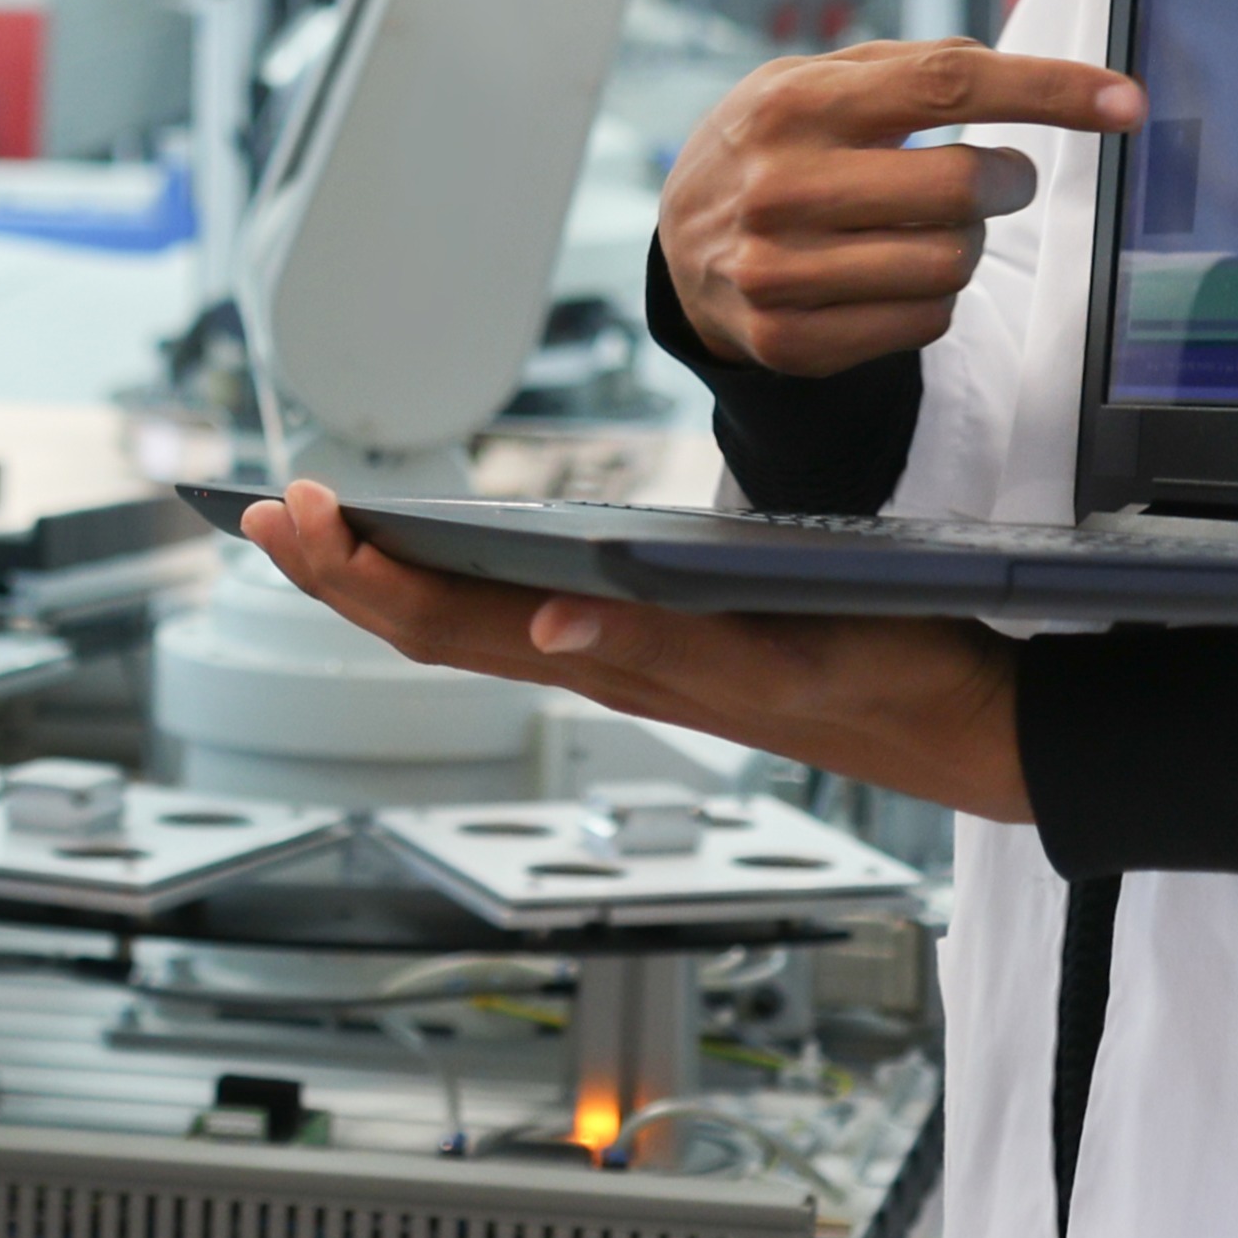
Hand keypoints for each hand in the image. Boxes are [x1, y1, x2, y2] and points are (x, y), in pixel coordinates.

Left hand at [234, 479, 1030, 822]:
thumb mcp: (790, 651)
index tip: (295, 512)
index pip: (452, 624)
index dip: (361, 573)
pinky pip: (537, 622)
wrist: (976, 728)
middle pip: (439, 626)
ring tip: (324, 528)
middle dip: (339, 570)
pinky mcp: (670, 652)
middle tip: (262, 510)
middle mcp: (611, 669)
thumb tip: (551, 626)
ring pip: (478, 627)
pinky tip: (451, 560)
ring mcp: (635, 665)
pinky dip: (469, 584)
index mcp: (623, 663)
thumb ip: (672, 644)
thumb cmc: (896, 679)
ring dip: (391, 577)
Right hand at [654, 39, 1146, 377]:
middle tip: (998, 175)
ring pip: (950, 263)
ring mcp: (779, 270)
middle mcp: (780, 185)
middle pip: (962, 185)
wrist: (677, 246)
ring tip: (927, 227)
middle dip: (1006, 179)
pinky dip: (933, 297)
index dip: (1049, 91)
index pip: (948, 85)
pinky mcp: (790, 339)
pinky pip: (924, 322)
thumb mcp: (810, 81)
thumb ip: (906, 68)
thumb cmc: (769, 149)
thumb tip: (1011, 68)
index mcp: (796, 102)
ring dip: (965, 244)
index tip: (1123, 101)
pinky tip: (893, 274)